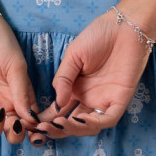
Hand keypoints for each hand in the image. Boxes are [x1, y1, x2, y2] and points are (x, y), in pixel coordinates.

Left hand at [0, 13, 38, 143]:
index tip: (34, 132)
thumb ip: (22, 93)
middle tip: (15, 125)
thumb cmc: (1, 42)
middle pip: (10, 131)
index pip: (29, 121)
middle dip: (14, 135)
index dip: (33, 131)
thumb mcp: (16, 66)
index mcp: (20, 96)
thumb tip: (31, 119)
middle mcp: (4, 103)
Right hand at [39, 11, 151, 136]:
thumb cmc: (99, 36)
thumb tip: (56, 104)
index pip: (58, 110)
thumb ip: (63, 79)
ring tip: (59, 124)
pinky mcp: (120, 100)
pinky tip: (80, 120)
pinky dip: (94, 124)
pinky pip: (108, 119)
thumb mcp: (73, 56)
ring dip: (73, 129)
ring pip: (88, 127)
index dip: (46, 119)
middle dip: (56, 129)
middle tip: (42, 129)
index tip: (31, 123)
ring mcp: (104, 101)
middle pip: (71, 123)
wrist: (124, 26)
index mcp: (75, 89)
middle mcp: (88, 98)